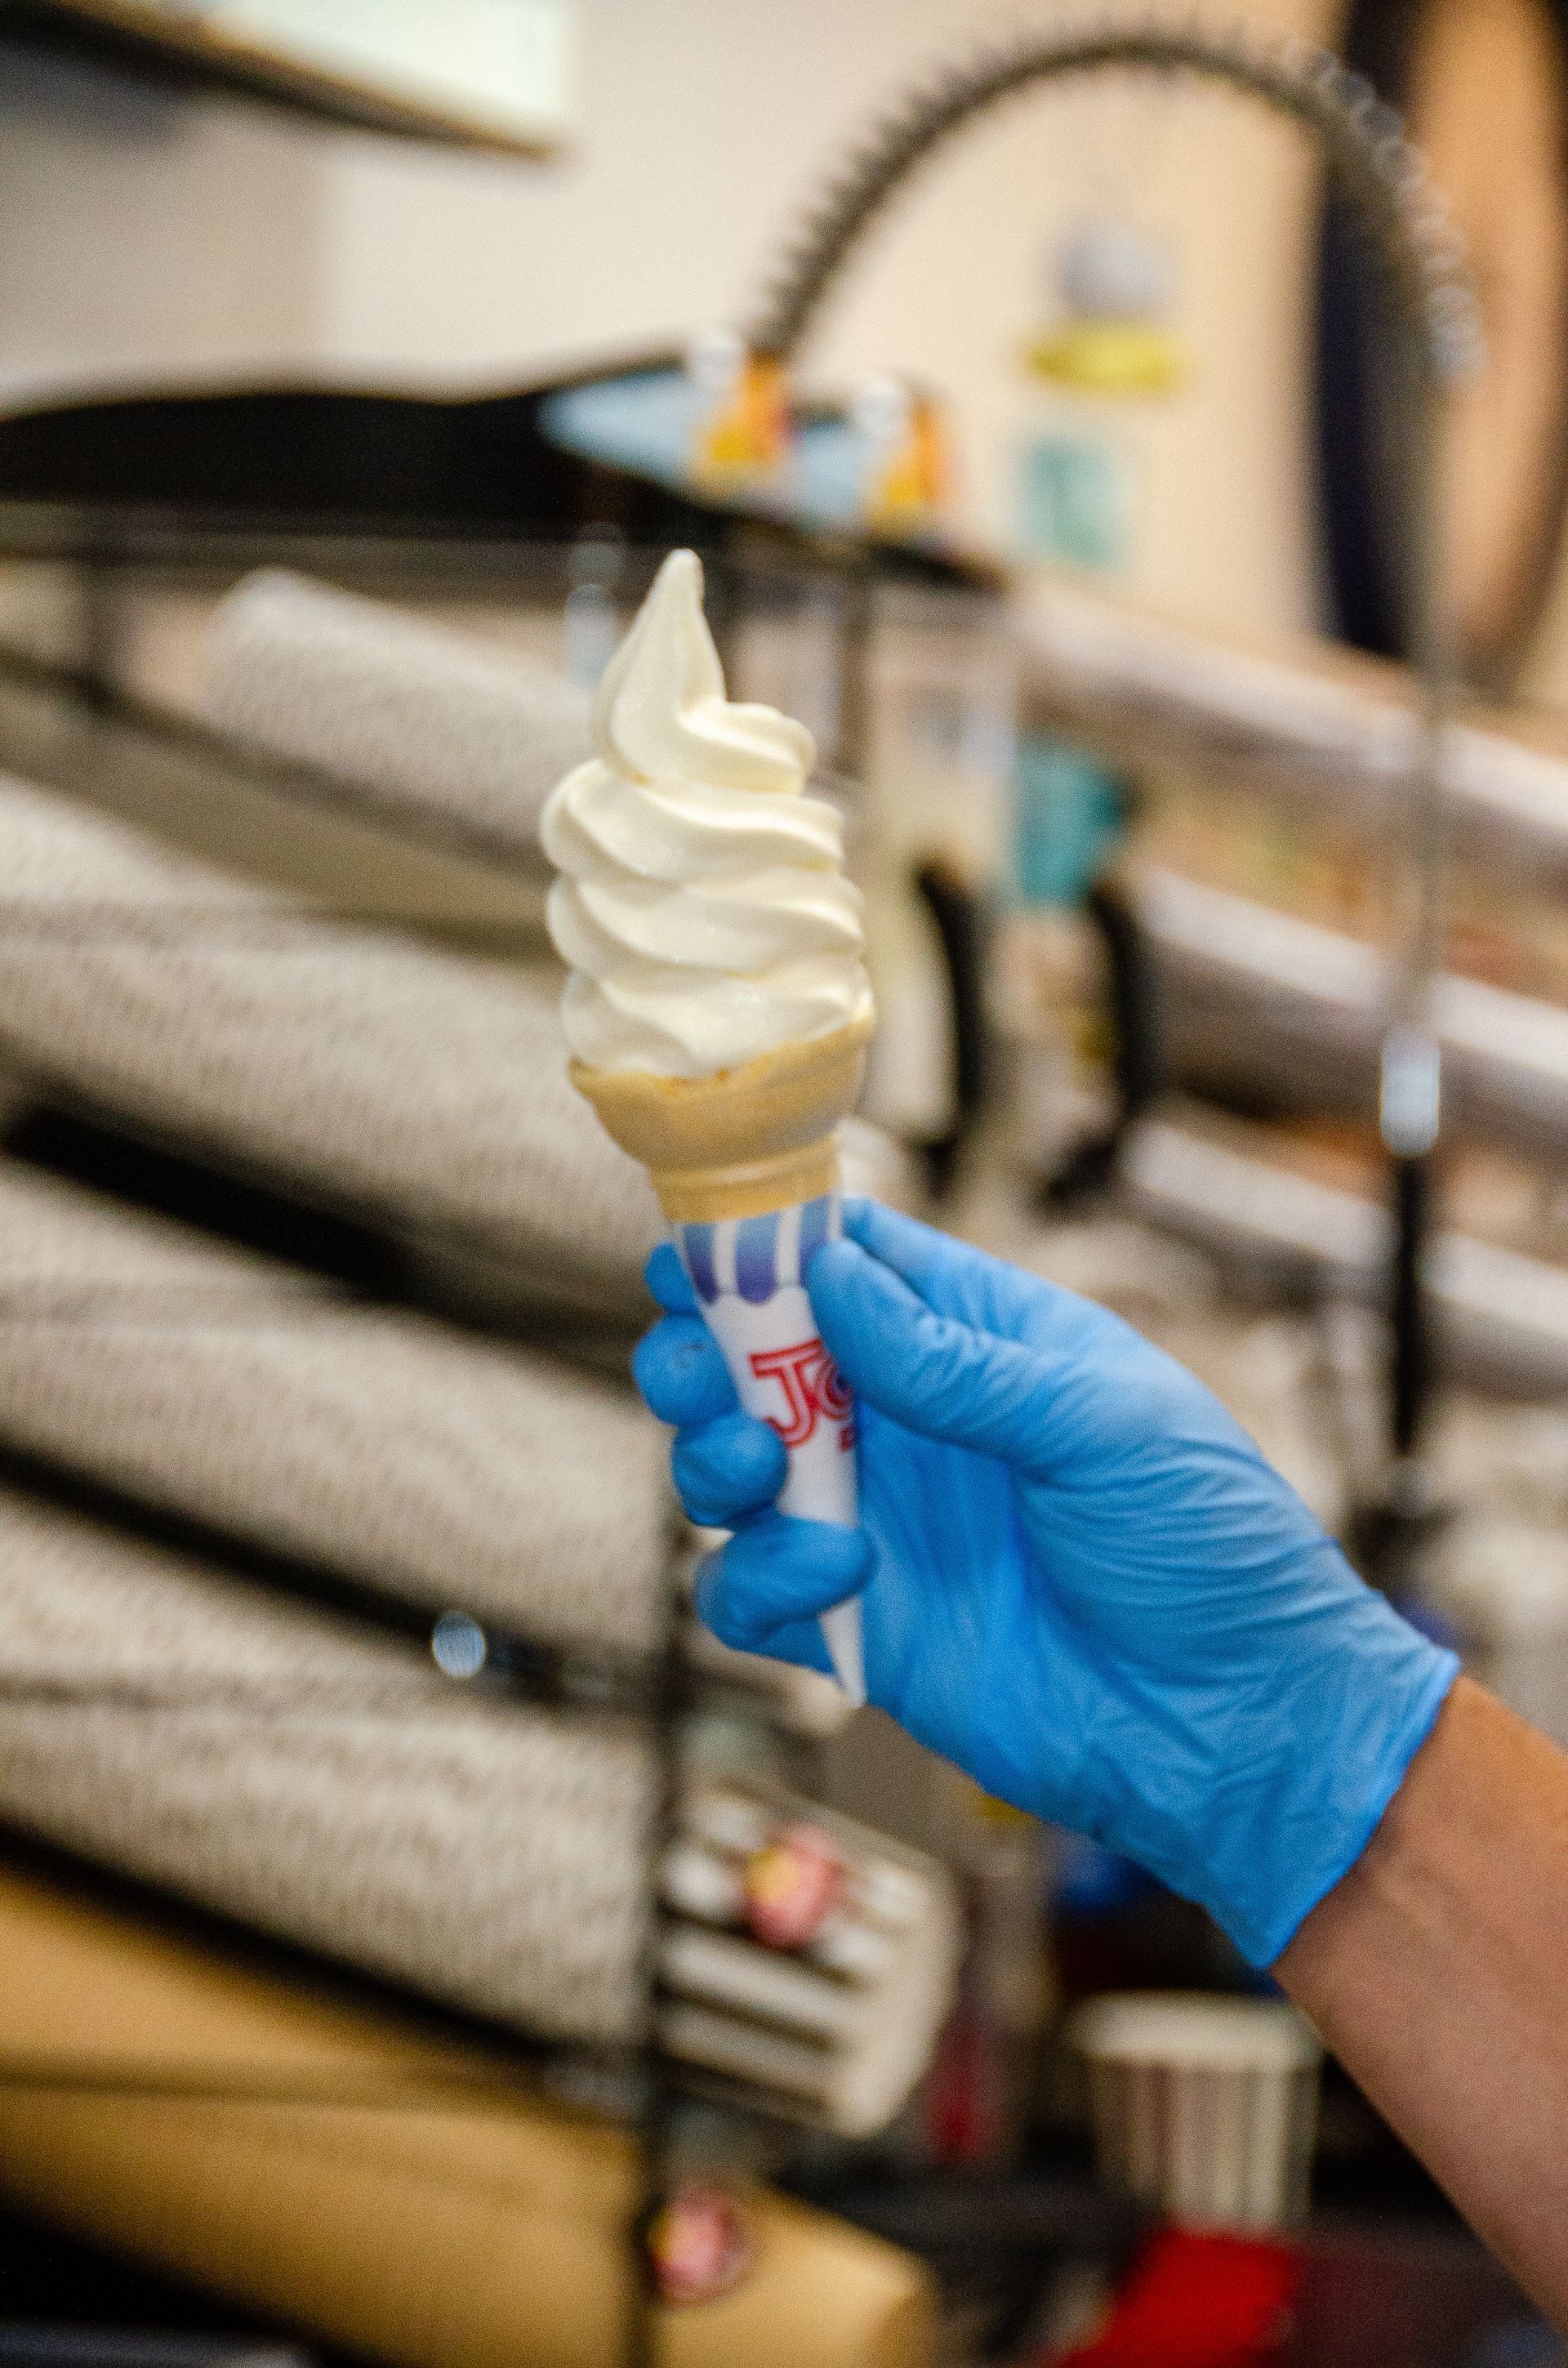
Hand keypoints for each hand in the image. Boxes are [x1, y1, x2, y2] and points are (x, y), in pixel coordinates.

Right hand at [634, 1199, 1456, 1965]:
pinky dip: (759, 1577)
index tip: (696, 1251)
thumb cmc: (1208, 1551)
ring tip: (756, 1468)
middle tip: (698, 1372)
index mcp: (979, 1343)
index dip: (765, 1245)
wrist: (1238, 1731)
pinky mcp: (858, 1625)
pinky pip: (748, 1592)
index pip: (853, 1262)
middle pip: (760, 1361)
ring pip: (733, 1471)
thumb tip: (833, 1274)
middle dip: (705, 1354)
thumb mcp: (1100, 1424)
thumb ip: (956, 1360)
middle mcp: (911, 1426)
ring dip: (713, 1459)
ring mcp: (878, 1524)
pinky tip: (839, 1574)